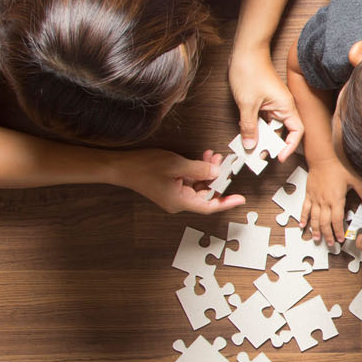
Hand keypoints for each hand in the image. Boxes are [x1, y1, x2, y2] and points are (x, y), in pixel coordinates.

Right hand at [118, 148, 246, 213]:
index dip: (226, 202)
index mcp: (180, 202)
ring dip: (207, 172)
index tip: (240, 198)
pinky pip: (189, 182)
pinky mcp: (170, 188)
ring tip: (213, 156)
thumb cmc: (144, 167)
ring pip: (198, 186)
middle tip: (224, 162)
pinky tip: (202, 159)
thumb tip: (216, 170)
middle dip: (217, 178)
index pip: (209, 206)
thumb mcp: (176, 165)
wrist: (121, 167)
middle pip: (205, 194)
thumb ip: (199, 169)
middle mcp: (178, 202)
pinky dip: (197, 171)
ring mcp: (174, 195)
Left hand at [229, 48, 304, 157]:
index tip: (279, 157)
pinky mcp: (264, 102)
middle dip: (271, 144)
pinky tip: (245, 131)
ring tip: (250, 145)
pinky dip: (255, 126)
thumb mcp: (247, 103)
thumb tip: (250, 144)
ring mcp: (273, 104)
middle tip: (259, 155)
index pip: (297, 131)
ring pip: (270, 126)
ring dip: (261, 136)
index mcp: (286, 106)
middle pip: (282, 132)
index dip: (290, 146)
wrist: (245, 51)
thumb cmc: (251, 70)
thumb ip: (249, 126)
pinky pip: (263, 119)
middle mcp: (282, 106)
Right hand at [300, 157, 361, 242]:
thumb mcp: (355, 179)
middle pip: (325, 223)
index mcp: (336, 199)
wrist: (322, 157)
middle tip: (330, 243)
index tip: (340, 238)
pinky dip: (303, 217)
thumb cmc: (337, 166)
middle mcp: (324, 201)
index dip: (338, 231)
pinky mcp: (309, 194)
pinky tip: (302, 224)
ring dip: (315, 230)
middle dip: (328, 234)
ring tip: (316, 238)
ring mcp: (315, 198)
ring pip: (314, 218)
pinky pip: (305, 208)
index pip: (337, 220)